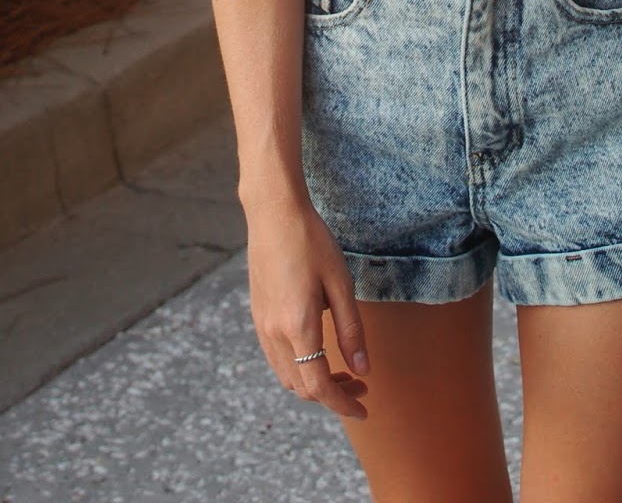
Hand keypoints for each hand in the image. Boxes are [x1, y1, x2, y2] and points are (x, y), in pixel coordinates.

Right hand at [245, 195, 369, 421]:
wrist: (274, 212)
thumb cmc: (311, 241)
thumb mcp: (340, 283)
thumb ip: (351, 330)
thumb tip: (363, 371)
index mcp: (298, 325)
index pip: (319, 385)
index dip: (343, 404)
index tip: (364, 409)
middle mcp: (274, 332)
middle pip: (302, 387)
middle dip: (332, 395)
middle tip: (360, 385)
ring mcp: (261, 324)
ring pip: (286, 376)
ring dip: (313, 383)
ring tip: (341, 371)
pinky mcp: (257, 315)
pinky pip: (276, 358)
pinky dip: (297, 368)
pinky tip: (316, 351)